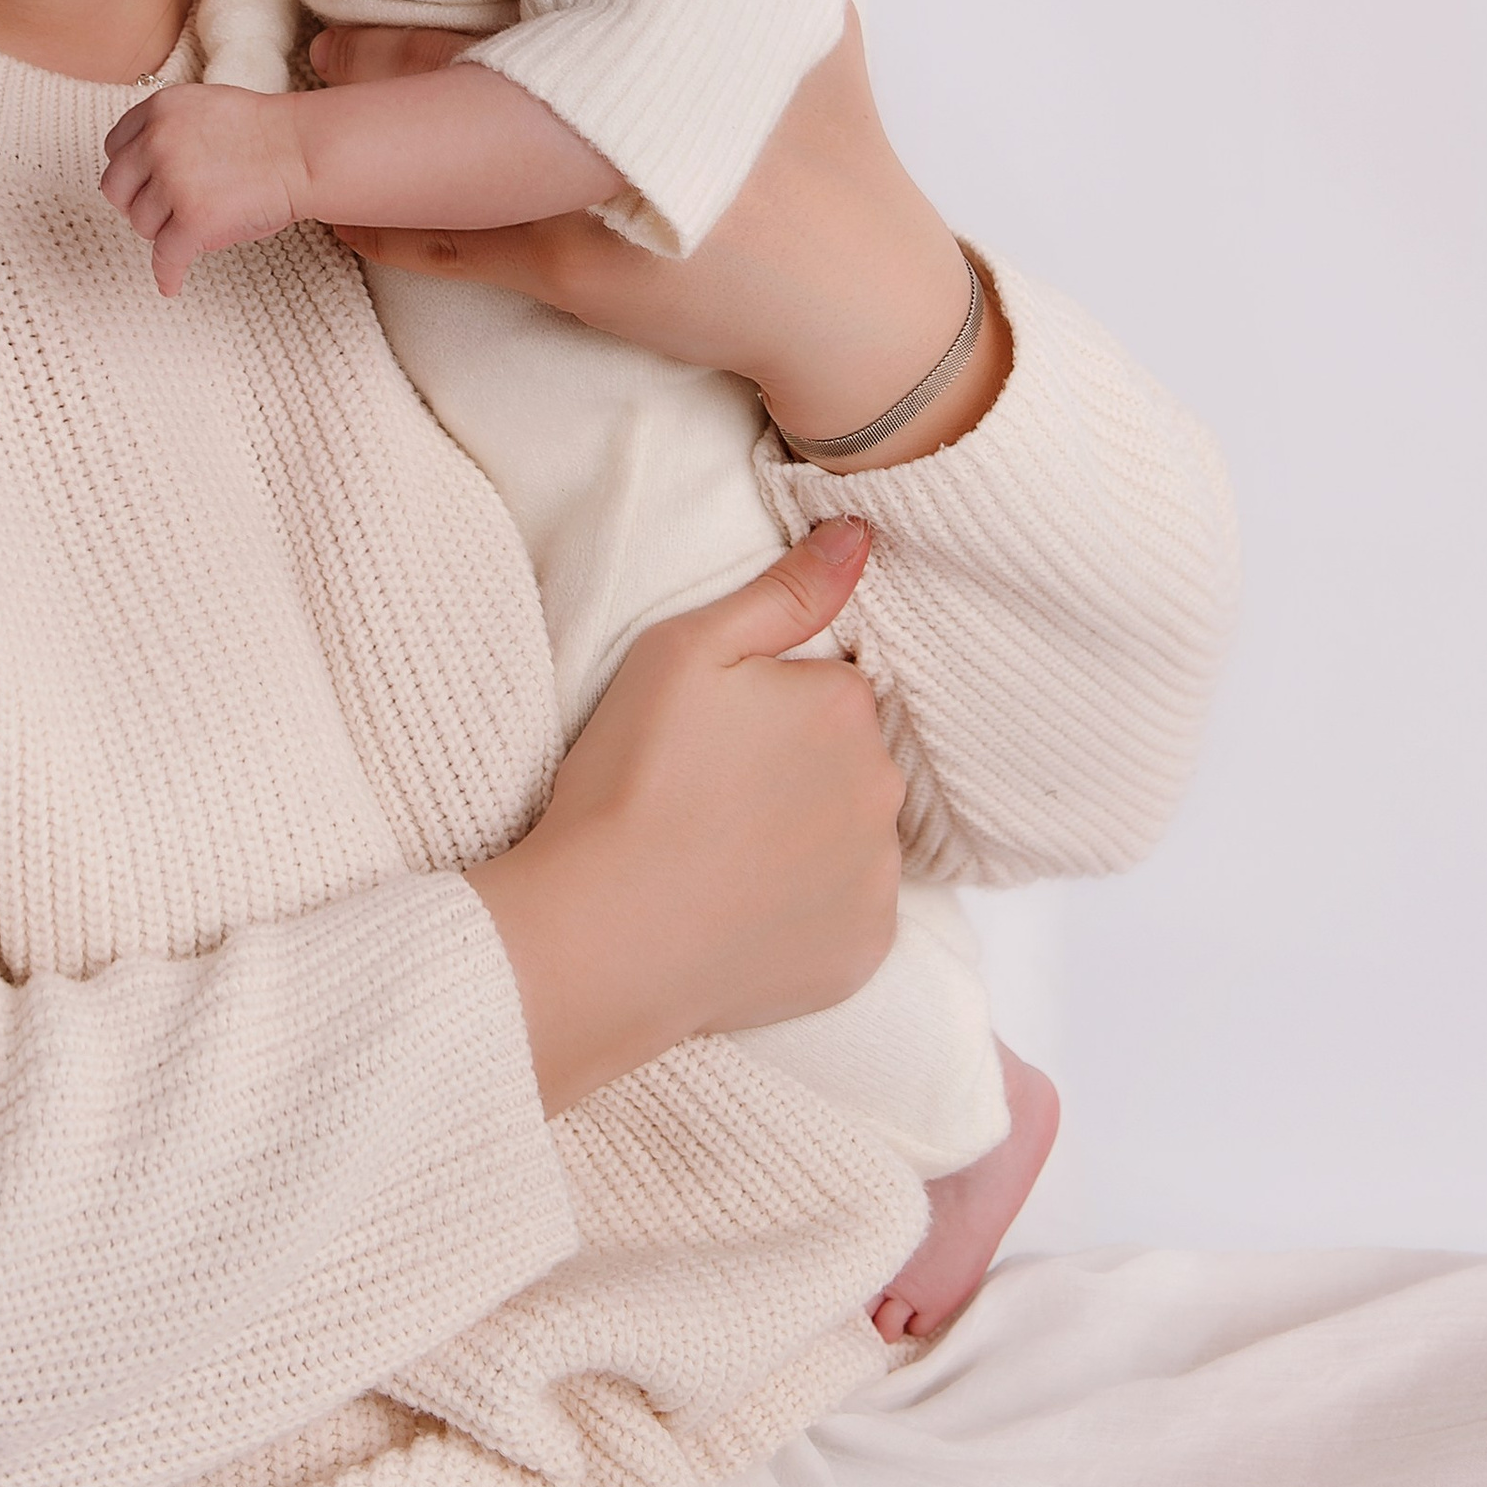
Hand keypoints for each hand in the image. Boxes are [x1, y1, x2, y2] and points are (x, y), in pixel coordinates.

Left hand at [102, 85, 308, 297]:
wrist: (305, 151)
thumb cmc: (268, 134)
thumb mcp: (205, 109)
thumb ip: (169, 131)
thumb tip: (141, 173)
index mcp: (159, 109)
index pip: (114, 147)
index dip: (130, 170)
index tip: (141, 185)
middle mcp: (157, 141)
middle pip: (116, 188)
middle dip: (136, 203)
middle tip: (160, 213)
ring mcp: (173, 181)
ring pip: (142, 224)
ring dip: (164, 231)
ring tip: (194, 229)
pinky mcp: (193, 219)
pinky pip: (166, 258)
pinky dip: (168, 274)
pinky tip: (171, 283)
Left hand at [316, 0, 1005, 469]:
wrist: (854, 291)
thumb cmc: (833, 141)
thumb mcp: (804, 12)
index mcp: (645, 12)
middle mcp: (591, 92)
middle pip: (443, 45)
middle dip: (365, 33)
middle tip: (311, 8)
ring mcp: (565, 185)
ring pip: (423, 147)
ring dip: (356, 122)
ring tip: (319, 96)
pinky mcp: (558, 263)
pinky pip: (445, 246)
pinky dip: (385, 230)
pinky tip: (342, 217)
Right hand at [468, 520, 904, 1115]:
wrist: (602, 935)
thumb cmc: (631, 780)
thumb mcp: (684, 651)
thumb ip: (785, 590)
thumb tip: (861, 535)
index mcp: (847, 706)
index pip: (831, 686)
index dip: (769, 706)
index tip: (710, 737)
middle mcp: (884, 790)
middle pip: (850, 760)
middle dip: (798, 769)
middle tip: (707, 793)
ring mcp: (879, 879)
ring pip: (852, 835)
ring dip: (806, 838)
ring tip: (718, 855)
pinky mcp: (864, 950)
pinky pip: (848, 913)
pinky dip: (807, 910)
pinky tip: (740, 909)